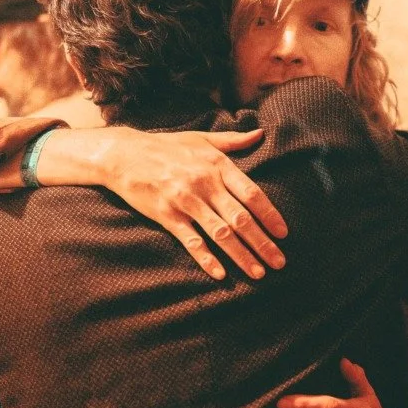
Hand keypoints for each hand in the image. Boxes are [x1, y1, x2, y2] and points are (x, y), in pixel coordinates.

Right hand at [102, 127, 287, 279]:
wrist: (124, 154)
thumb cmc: (166, 147)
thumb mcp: (201, 139)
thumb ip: (233, 140)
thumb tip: (260, 133)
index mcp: (218, 165)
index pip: (252, 194)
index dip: (270, 215)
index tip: (283, 233)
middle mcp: (205, 183)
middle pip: (240, 218)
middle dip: (263, 243)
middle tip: (279, 262)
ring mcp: (185, 200)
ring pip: (220, 233)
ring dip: (241, 255)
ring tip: (258, 272)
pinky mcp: (167, 215)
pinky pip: (191, 240)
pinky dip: (206, 258)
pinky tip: (221, 274)